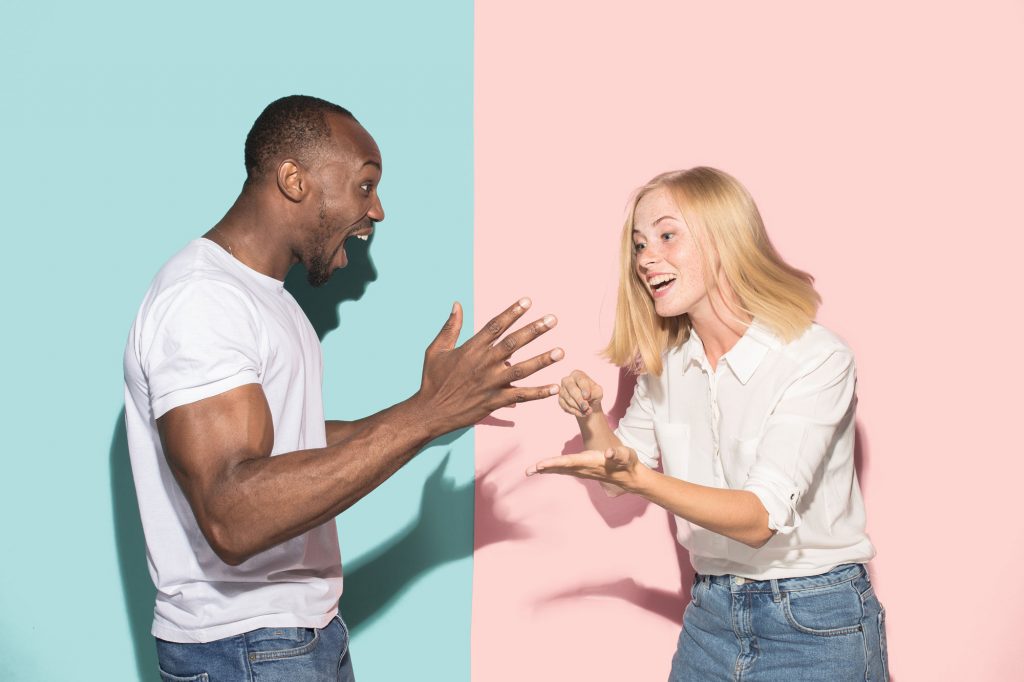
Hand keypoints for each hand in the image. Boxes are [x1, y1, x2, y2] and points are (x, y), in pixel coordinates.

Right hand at [416, 298, 562, 432]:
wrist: (430, 412)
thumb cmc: (432, 380)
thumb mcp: (436, 350)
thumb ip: (450, 327)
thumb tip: (457, 304)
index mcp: (471, 349)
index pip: (495, 326)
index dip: (512, 312)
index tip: (528, 301)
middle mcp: (484, 364)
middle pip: (513, 343)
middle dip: (534, 330)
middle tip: (553, 319)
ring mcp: (491, 383)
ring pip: (522, 370)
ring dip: (542, 360)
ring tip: (560, 352)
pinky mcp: (494, 401)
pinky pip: (521, 396)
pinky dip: (538, 393)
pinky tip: (554, 387)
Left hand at [525, 445, 641, 490]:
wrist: (630, 477)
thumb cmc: (628, 463)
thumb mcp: (627, 455)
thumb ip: (619, 454)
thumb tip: (610, 452)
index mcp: (591, 462)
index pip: (569, 462)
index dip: (554, 463)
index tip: (541, 465)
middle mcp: (584, 468)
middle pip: (560, 468)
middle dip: (544, 468)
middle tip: (528, 471)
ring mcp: (582, 471)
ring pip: (560, 470)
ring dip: (545, 469)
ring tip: (529, 471)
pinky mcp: (582, 470)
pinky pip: (564, 469)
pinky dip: (552, 468)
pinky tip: (544, 468)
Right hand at [559, 369, 603, 417]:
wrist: (588, 403)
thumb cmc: (593, 394)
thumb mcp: (598, 392)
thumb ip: (595, 392)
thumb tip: (585, 397)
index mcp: (577, 374)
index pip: (580, 380)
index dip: (584, 388)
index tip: (587, 397)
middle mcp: (567, 380)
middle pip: (572, 389)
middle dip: (580, 400)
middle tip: (586, 408)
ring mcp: (562, 390)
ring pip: (568, 399)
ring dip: (579, 408)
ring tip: (588, 411)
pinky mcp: (560, 400)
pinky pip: (566, 406)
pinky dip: (575, 411)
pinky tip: (582, 413)